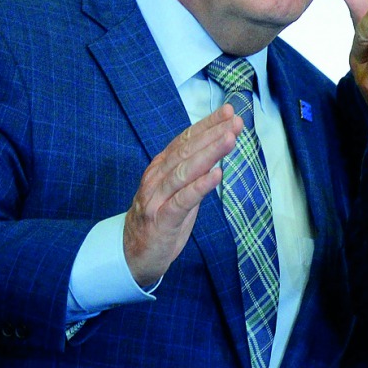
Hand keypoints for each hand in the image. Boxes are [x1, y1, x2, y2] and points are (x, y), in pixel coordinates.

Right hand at [123, 105, 240, 286]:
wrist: (131, 256)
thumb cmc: (159, 221)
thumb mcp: (177, 192)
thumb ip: (193, 172)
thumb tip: (217, 150)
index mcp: (161, 168)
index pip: (186, 140)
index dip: (207, 124)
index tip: (229, 111)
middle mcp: (157, 178)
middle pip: (187, 151)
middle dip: (213, 133)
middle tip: (236, 121)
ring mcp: (157, 198)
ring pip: (185, 171)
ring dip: (209, 153)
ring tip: (230, 139)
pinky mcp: (161, 220)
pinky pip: (182, 200)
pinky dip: (200, 186)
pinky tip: (216, 174)